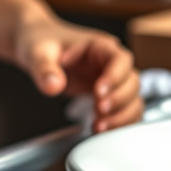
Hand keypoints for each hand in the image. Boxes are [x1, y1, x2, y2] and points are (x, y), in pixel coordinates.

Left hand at [15, 14, 142, 131]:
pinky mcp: (106, 95)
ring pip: (132, 99)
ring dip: (121, 116)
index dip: (115, 77)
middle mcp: (110, 63)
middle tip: (99, 112)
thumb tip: (53, 86)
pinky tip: (99, 128)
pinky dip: (117, 122)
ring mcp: (111, 80)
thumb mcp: (37, 52)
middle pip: (132, 81)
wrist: (37, 47)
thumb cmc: (41, 42)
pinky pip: (123, 110)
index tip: (99, 92)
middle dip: (119, 100)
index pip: (120, 59)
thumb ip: (45, 68)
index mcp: (99, 46)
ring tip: (99, 126)